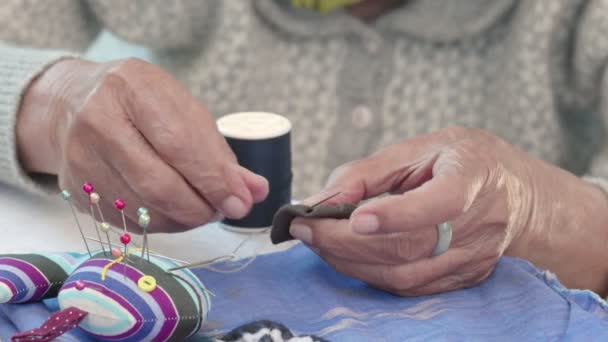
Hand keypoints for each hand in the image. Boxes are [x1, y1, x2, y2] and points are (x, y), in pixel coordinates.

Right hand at [17, 58, 267, 232]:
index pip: (179, 144)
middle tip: (224, 210)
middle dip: (202, 207)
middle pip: (158, 184)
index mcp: (131, 88)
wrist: (74, 102)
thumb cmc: (142, 103)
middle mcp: (97, 121)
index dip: (214, 180)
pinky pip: (128, 222)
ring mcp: (81, 157)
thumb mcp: (182, 110)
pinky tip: (174, 211)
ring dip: (185, 219)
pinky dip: (162, 224)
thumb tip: (255, 191)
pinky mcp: (75, 187)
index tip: (241, 202)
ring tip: (202, 208)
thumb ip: (219, 152)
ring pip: (144, 210)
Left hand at [290, 127, 607, 295]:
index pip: (439, 204)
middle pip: (408, 248)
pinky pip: (406, 287)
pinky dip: (368, 273)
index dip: (397, 214)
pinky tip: (345, 256)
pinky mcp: (460, 280)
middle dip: (345, 241)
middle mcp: (477, 228)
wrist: (516, 195)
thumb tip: (321, 199)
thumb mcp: (421, 147)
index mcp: (472, 181)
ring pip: (402, 275)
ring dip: (349, 261)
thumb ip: (369, 172)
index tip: (355, 218)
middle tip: (305, 227)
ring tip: (316, 239)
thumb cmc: (464, 163)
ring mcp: (470, 260)